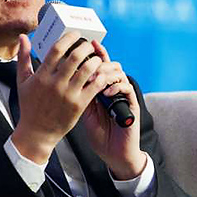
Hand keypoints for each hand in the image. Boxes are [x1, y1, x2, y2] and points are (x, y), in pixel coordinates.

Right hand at [11, 33, 100, 163]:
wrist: (37, 132)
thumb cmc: (30, 106)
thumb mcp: (22, 81)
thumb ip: (23, 58)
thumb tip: (23, 37)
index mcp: (41, 76)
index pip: (57, 50)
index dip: (69, 38)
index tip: (76, 35)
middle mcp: (55, 84)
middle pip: (75, 57)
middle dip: (85, 46)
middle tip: (89, 44)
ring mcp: (68, 95)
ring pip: (87, 70)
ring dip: (95, 60)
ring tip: (96, 58)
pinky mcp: (79, 105)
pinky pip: (94, 87)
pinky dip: (100, 77)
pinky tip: (100, 73)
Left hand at [80, 40, 145, 179]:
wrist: (114, 152)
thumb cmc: (99, 134)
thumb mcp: (84, 112)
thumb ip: (78, 94)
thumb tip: (65, 76)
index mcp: (101, 89)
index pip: (99, 66)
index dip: (95, 54)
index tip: (87, 43)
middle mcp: (113, 89)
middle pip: (110, 65)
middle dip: (100, 60)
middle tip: (91, 60)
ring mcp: (123, 96)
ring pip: (119, 73)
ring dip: (107, 73)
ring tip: (96, 77)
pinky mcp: (132, 104)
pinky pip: (126, 88)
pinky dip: (116, 87)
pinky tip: (106, 91)